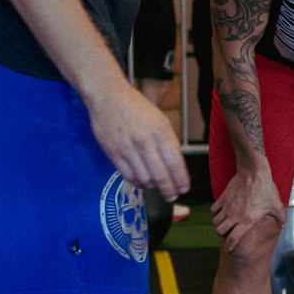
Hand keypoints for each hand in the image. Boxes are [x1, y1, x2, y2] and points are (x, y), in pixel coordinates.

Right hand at [84, 82, 188, 197]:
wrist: (109, 97)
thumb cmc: (137, 108)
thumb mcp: (160, 120)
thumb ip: (169, 142)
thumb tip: (176, 166)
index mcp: (161, 132)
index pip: (175, 164)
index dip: (181, 180)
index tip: (184, 189)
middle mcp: (145, 141)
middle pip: (160, 176)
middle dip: (169, 190)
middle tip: (172, 196)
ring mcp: (128, 148)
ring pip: (144, 179)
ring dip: (153, 187)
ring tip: (157, 187)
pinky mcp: (113, 153)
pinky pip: (128, 176)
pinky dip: (137, 183)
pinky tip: (142, 182)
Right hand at [212, 162, 285, 251]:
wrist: (254, 173)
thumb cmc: (266, 189)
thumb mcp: (276, 205)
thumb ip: (280, 217)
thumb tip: (282, 224)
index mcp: (247, 221)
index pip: (234, 239)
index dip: (230, 246)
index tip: (228, 249)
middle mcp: (235, 216)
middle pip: (220, 231)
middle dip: (222, 232)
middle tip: (227, 230)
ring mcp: (228, 207)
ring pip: (215, 221)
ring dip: (218, 222)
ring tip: (224, 220)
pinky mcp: (223, 198)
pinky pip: (213, 209)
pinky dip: (215, 211)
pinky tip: (222, 209)